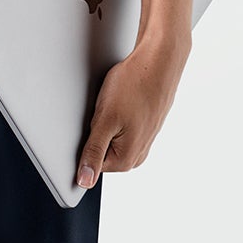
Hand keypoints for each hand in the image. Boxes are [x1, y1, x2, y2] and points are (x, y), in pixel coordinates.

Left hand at [74, 33, 189, 189]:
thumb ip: (93, 152)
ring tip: (114, 101)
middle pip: (101, 149)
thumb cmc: (134, 86)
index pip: (91, 162)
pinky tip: (120, 98)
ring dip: (106, 119)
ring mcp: (143, 139)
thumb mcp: (105, 120)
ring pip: (111, 134)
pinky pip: (121, 124)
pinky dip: (117, 112)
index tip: (91, 121)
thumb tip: (84, 182)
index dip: (84, 140)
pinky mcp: (145, 124)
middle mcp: (137, 154)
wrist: (158, 60)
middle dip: (96, 130)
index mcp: (127, 160)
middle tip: (103, 109)